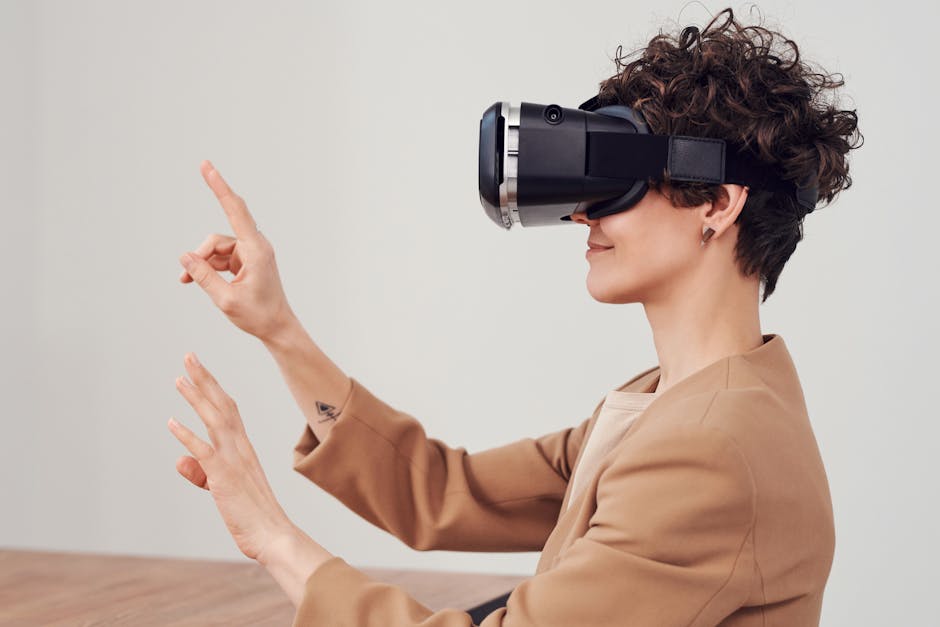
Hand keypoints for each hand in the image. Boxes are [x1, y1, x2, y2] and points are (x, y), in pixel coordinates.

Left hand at [168, 351, 293, 562]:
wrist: (273, 533)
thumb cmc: (250, 514)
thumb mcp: (221, 488)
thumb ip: (200, 472)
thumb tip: (179, 460)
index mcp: (243, 447)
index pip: (227, 409)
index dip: (212, 387)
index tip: (199, 370)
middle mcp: (240, 447)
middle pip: (221, 405)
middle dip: (204, 380)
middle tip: (189, 357)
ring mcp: (233, 460)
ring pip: (214, 420)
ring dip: (195, 398)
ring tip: (179, 378)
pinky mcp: (224, 476)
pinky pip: (204, 451)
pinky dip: (187, 435)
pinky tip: (171, 423)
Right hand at [178, 160, 294, 341]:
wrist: (277, 328)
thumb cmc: (258, 315)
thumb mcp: (226, 299)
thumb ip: (203, 276)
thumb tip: (185, 257)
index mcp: (256, 250)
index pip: (235, 210)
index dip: (219, 186)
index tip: (206, 166)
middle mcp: (256, 246)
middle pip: (218, 238)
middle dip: (201, 253)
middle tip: (188, 261)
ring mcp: (251, 253)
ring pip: (216, 249)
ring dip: (202, 264)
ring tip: (188, 282)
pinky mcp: (247, 261)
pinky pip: (221, 258)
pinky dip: (208, 267)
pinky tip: (192, 280)